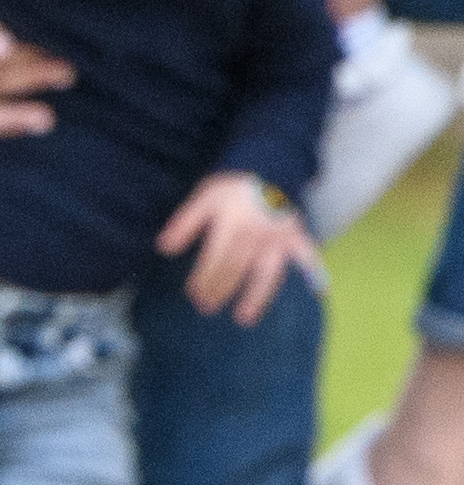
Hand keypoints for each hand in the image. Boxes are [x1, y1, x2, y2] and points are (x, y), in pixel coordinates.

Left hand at [158, 170, 321, 325]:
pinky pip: (309, 255)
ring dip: (256, 296)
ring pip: (267, 272)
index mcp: (232, 225)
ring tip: (244, 318)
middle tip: (207, 308)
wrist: (270, 166)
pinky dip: (316, 272)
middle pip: (236, 269)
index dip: (203, 278)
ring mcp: (278, 238)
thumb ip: (185, 223)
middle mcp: (255, 235)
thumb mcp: (205, 197)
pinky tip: (320, 292)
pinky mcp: (296, 236)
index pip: (215, 259)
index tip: (193, 295)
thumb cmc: (234, 186)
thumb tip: (164, 248)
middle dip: (220, 289)